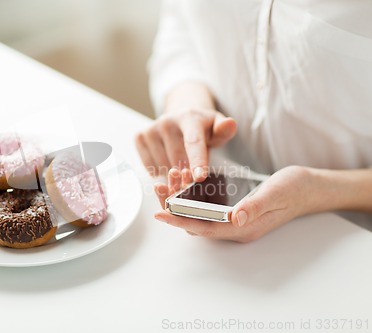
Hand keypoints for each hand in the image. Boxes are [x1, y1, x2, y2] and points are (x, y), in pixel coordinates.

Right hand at [135, 108, 236, 180]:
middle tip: (192, 176)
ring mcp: (152, 128)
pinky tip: (167, 161)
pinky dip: (159, 170)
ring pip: (163, 166)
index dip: (197, 161)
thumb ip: (224, 130)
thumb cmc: (202, 128)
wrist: (181, 116)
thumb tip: (231, 124)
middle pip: (178, 159)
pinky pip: (150, 166)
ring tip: (180, 164)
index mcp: (189, 117)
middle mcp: (168, 121)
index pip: (193, 143)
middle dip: (186, 173)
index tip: (199, 177)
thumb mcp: (217, 128)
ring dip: (173, 173)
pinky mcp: (140, 137)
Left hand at [154, 166, 316, 242]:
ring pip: (199, 216)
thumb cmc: (295, 189)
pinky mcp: (235, 212)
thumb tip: (235, 217)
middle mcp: (236, 228)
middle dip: (174, 208)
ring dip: (182, 201)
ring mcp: (235, 221)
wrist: (311, 189)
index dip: (180, 221)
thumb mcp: (276, 193)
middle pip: (196, 223)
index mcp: (244, 228)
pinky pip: (207, 209)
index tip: (159, 212)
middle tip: (159, 187)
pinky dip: (192, 197)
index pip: (204, 227)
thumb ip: (256, 206)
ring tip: (168, 180)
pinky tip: (185, 182)